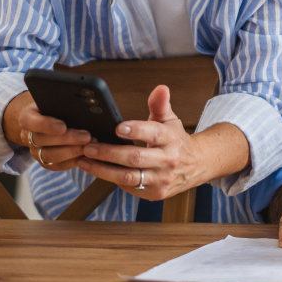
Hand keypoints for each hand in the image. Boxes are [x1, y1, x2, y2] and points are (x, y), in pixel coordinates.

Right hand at [2, 90, 90, 170]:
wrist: (47, 119)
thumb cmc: (54, 106)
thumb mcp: (55, 99)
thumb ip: (62, 101)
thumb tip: (80, 102)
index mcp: (27, 117)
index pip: (29, 121)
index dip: (46, 125)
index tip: (63, 126)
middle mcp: (28, 136)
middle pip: (42, 140)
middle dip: (67, 139)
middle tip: (87, 136)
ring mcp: (35, 151)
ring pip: (50, 156)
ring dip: (72, 152)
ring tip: (91, 146)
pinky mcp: (45, 162)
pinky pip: (57, 165)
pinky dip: (73, 162)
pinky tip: (88, 156)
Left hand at [75, 84, 199, 199]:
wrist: (196, 165)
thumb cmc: (176, 140)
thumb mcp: (170, 120)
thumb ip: (160, 105)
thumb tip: (161, 88)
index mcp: (171, 139)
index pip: (153, 133)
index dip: (135, 130)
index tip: (117, 127)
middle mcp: (168, 160)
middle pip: (135, 158)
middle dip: (109, 152)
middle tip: (89, 146)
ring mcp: (161, 179)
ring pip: (128, 176)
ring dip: (103, 169)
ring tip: (85, 160)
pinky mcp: (154, 193)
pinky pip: (129, 187)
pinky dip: (111, 179)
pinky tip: (97, 170)